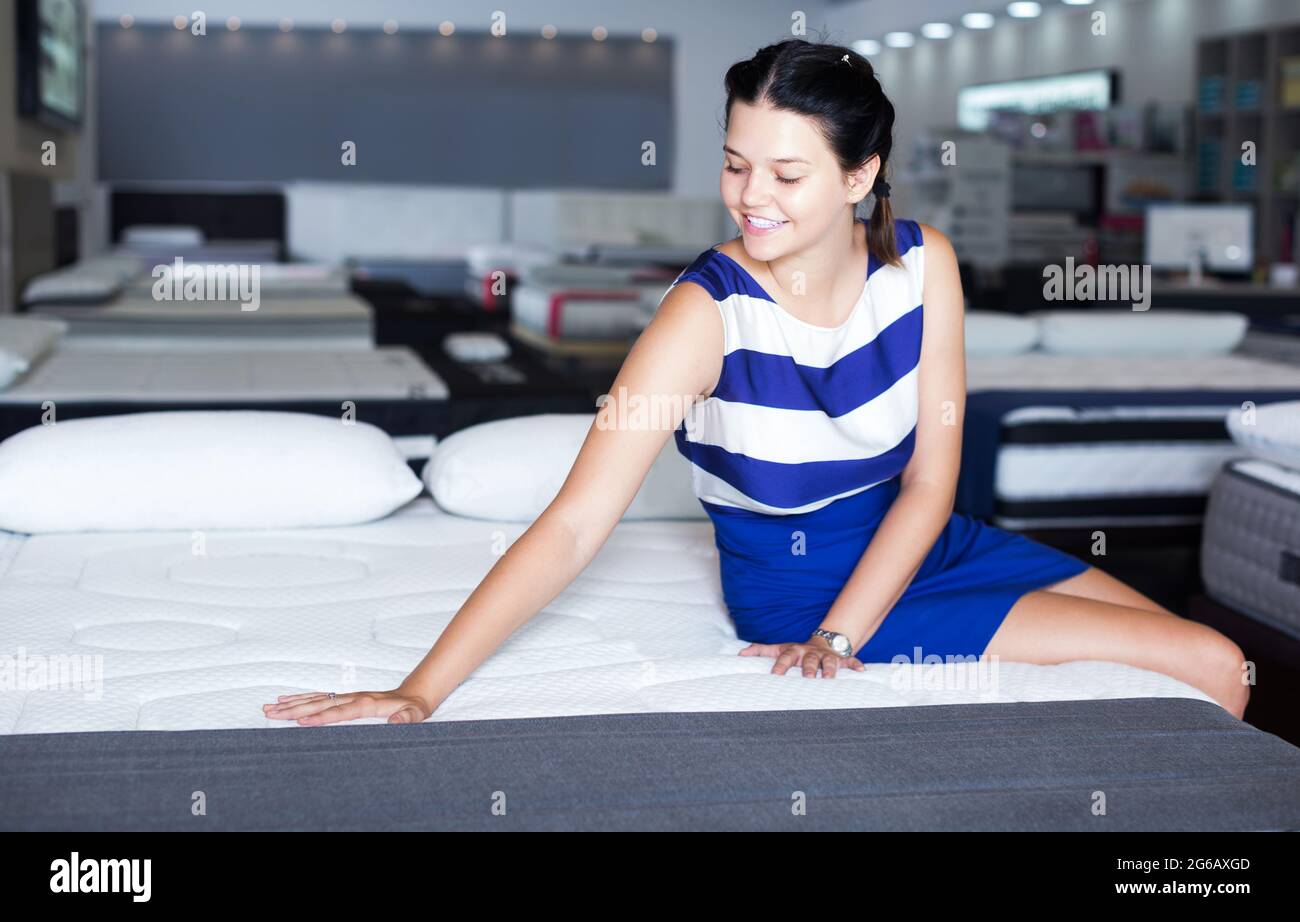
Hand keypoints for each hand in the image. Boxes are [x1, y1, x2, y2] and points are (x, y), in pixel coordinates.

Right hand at [263, 687, 434, 725]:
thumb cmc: (414, 708)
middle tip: (270, 713)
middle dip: (294, 709)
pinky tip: (285, 701)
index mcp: (367, 704)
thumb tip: (394, 722)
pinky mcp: (344, 698)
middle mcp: (353, 697)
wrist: (414, 694)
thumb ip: (406, 719)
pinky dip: (301, 699)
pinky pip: (319, 698)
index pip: (339, 712)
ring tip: (268, 707)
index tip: (301, 722)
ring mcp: (347, 696)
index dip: (321, 718)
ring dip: (291, 703)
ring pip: (315, 699)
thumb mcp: (416, 715)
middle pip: (319, 703)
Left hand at [739, 636, 866, 677]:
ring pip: (830, 662)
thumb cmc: (797, 651)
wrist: (824, 642)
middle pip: (809, 660)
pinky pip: (851, 661)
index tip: (775, 674)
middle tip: (807, 678)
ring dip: (830, 669)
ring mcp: (827, 656)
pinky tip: (862, 670)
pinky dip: (856, 665)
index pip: (785, 657)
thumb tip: (740, 654)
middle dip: (808, 668)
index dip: (780, 665)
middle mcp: (811, 654)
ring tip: (830, 678)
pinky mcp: (842, 659)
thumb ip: (760, 650)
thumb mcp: (779, 648)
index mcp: (795, 651)